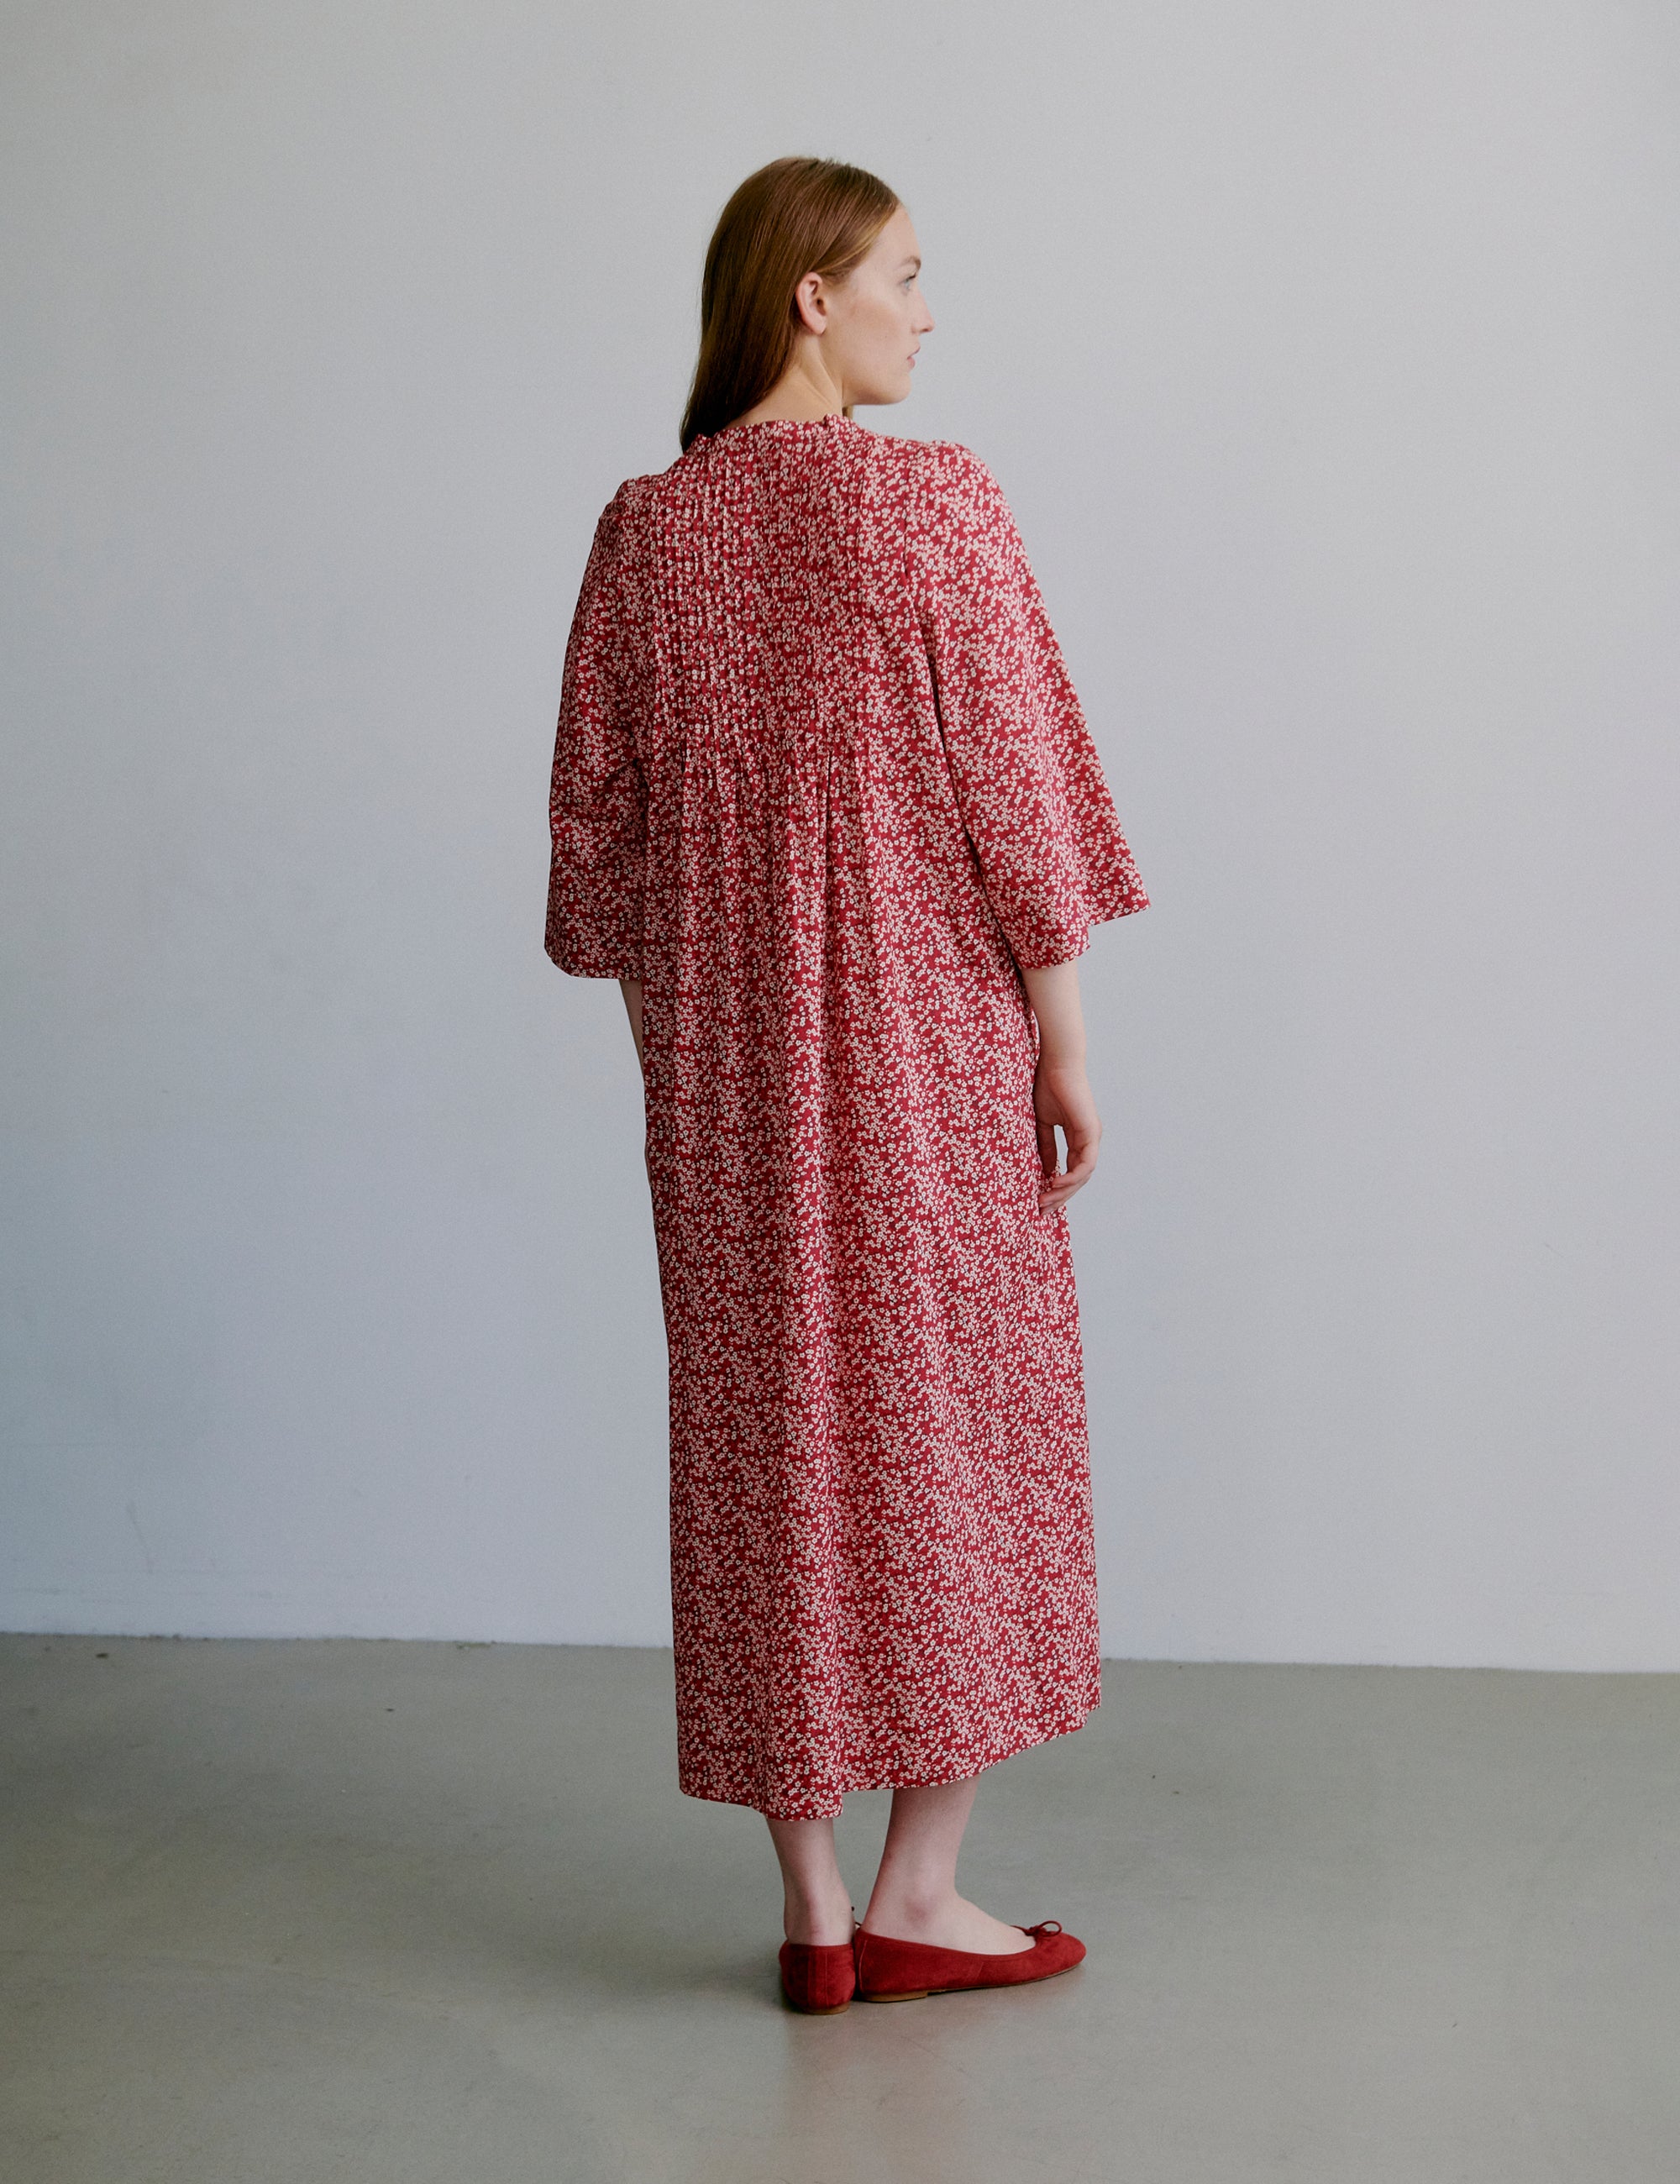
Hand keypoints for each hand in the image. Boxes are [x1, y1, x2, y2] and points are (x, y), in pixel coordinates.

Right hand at [1033, 1058, 1100, 1214]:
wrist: (1055, 1064)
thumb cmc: (1047, 1087)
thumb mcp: (1041, 1124)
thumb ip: (1044, 1147)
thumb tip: (1044, 1171)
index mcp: (1078, 1137)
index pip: (1071, 1170)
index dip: (1057, 1188)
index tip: (1039, 1201)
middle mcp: (1088, 1140)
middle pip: (1078, 1178)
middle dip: (1060, 1197)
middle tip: (1042, 1210)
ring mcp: (1092, 1137)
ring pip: (1083, 1175)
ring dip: (1064, 1191)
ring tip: (1045, 1200)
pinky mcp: (1090, 1132)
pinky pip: (1085, 1164)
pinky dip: (1072, 1177)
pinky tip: (1055, 1183)